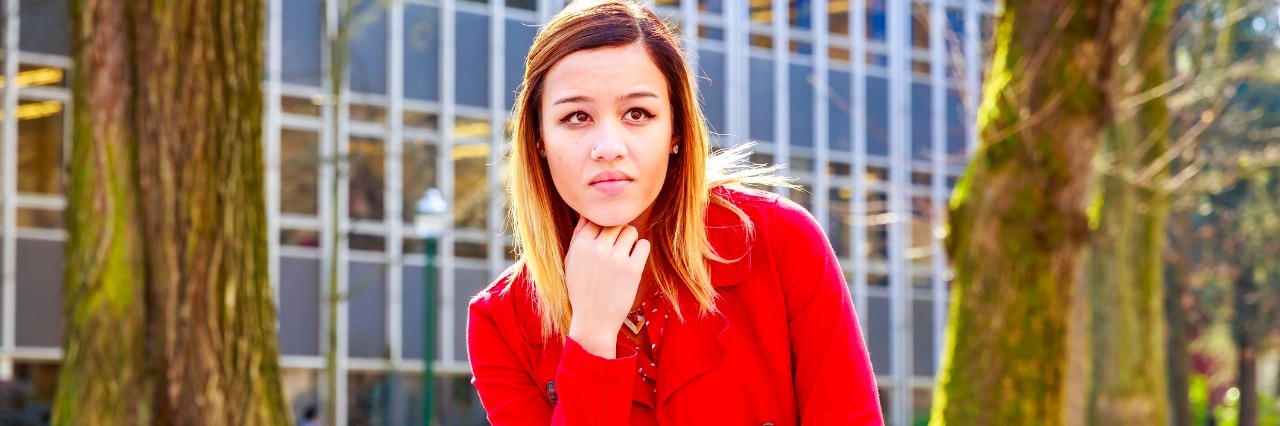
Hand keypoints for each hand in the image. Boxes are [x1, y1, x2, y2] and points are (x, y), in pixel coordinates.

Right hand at [564, 216, 650, 357]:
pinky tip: (634, 261)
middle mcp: (597, 249)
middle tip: (618, 248)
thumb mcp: (571, 262)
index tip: (606, 239)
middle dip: (618, 233)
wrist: (594, 321)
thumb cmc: (582, 290)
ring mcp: (615, 258)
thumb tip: (587, 213)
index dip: (603, 227)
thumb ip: (578, 236)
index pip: (596, 219)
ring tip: (625, 254)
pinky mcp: (632, 269)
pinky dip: (641, 250)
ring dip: (630, 240)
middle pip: (615, 222)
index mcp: (580, 245)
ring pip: (630, 230)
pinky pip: (643, 244)